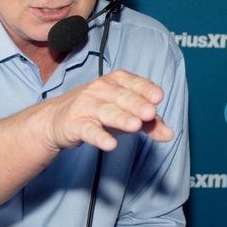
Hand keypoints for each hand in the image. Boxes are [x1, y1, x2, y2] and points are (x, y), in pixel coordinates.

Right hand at [39, 69, 173, 152]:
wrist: (57, 120)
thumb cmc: (98, 112)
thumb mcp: (126, 115)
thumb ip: (149, 124)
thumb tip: (169, 134)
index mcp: (116, 82)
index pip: (133, 83)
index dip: (146, 89)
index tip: (158, 97)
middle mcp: (101, 89)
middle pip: (122, 97)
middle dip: (136, 104)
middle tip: (150, 113)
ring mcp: (86, 105)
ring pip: (106, 111)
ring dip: (121, 118)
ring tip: (135, 126)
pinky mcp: (75, 123)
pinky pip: (89, 130)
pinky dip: (99, 137)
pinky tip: (110, 144)